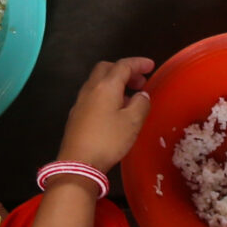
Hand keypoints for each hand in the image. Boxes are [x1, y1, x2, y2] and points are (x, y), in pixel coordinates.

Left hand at [55, 57, 154, 171]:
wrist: (78, 163)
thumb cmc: (108, 140)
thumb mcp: (132, 122)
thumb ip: (141, 104)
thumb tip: (141, 95)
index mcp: (106, 86)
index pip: (123, 65)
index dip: (138, 63)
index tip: (150, 65)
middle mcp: (90, 89)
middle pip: (106, 68)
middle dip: (124, 70)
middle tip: (139, 81)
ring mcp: (80, 102)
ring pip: (98, 82)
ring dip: (115, 83)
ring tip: (130, 97)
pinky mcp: (76, 115)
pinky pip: (93, 95)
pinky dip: (106, 94)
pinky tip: (115, 110)